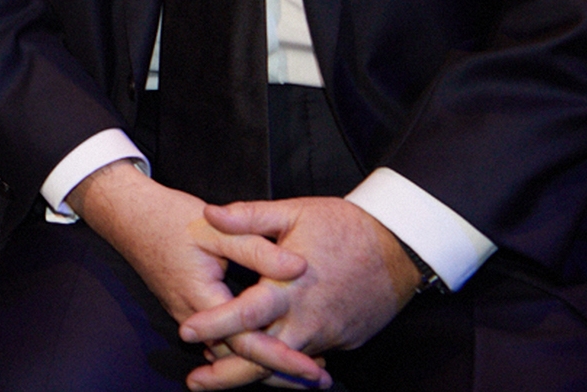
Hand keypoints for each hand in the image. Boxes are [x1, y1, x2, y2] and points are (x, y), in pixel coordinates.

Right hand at [73, 162, 327, 388]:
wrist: (128, 216)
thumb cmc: (170, 218)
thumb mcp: (216, 228)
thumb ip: (257, 249)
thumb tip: (299, 268)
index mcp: (203, 299)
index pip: (247, 341)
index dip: (283, 357)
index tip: (314, 367)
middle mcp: (194, 319)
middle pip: (240, 358)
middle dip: (281, 372)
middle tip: (321, 379)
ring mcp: (190, 319)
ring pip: (231, 353)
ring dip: (266, 363)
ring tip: (306, 370)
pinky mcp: (191, 313)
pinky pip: (222, 341)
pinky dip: (249, 349)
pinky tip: (273, 346)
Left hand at [178, 199, 420, 389]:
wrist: (400, 248)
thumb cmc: (345, 226)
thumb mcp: (294, 212)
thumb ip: (249, 217)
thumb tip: (209, 213)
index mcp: (289, 287)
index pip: (245, 313)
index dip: (214, 324)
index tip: (186, 331)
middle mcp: (306, 319)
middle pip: (262, 358)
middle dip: (226, 374)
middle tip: (195, 381)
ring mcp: (325, 335)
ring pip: (283, 365)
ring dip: (252, 373)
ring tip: (218, 377)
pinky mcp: (341, 341)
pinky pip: (306, 359)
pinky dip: (283, 366)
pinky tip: (261, 365)